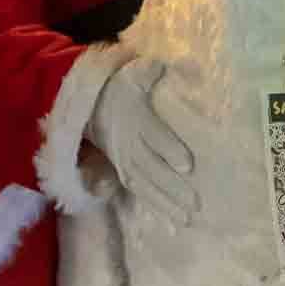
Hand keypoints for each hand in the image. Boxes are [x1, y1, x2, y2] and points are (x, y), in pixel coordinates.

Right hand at [87, 59, 198, 225]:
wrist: (89, 106)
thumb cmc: (119, 89)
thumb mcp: (132, 75)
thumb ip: (147, 72)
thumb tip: (163, 66)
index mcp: (136, 120)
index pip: (154, 137)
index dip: (170, 151)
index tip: (188, 164)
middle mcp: (131, 145)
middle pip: (153, 168)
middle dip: (173, 187)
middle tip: (195, 202)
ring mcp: (126, 162)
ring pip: (147, 186)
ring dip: (167, 203)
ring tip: (188, 218)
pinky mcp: (124, 172)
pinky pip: (140, 192)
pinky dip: (157, 206)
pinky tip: (175, 218)